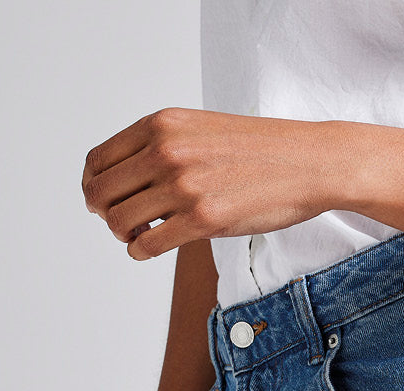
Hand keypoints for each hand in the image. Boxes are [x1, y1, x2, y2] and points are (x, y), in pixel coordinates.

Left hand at [82, 107, 344, 260]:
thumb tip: (129, 180)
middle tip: (122, 225)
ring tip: (140, 238)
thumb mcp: (202, 130)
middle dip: (104, 215)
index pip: (99, 161)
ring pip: (119, 221)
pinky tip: (149, 250)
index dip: (94, 187)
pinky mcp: (204, 219)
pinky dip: (139, 252)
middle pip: (101, 193)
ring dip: (123, 236)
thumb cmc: (261, 151)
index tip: (104, 201)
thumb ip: (164, 146)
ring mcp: (184, 186)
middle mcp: (166, 152)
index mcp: (161, 125)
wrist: (309, 162)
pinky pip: (147, 244)